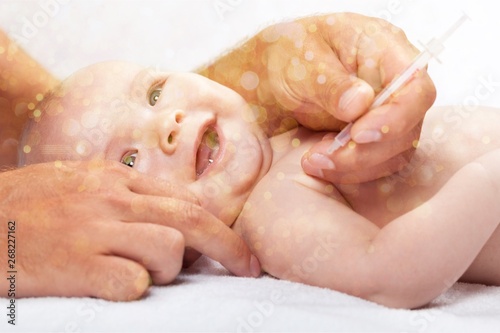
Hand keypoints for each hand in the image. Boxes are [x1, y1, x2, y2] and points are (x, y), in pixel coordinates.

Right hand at [0, 161, 259, 300]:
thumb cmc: (28, 206)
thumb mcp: (78, 183)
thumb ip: (122, 193)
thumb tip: (165, 212)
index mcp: (117, 180)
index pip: (186, 200)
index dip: (218, 227)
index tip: (236, 250)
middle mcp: (113, 200)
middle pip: (192, 221)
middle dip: (230, 248)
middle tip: (249, 269)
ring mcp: (96, 231)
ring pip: (170, 249)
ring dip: (169, 270)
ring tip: (142, 275)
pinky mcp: (76, 265)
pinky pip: (132, 282)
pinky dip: (135, 288)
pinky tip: (115, 286)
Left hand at [260, 13, 435, 182]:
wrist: (275, 72)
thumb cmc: (291, 54)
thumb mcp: (301, 61)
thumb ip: (330, 82)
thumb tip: (362, 103)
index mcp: (386, 49)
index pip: (417, 88)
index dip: (397, 117)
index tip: (359, 135)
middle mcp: (396, 83)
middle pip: (409, 128)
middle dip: (366, 152)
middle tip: (322, 156)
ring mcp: (389, 112)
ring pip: (394, 153)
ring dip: (355, 167)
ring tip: (313, 161)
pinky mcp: (376, 137)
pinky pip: (376, 164)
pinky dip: (349, 171)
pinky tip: (320, 163)